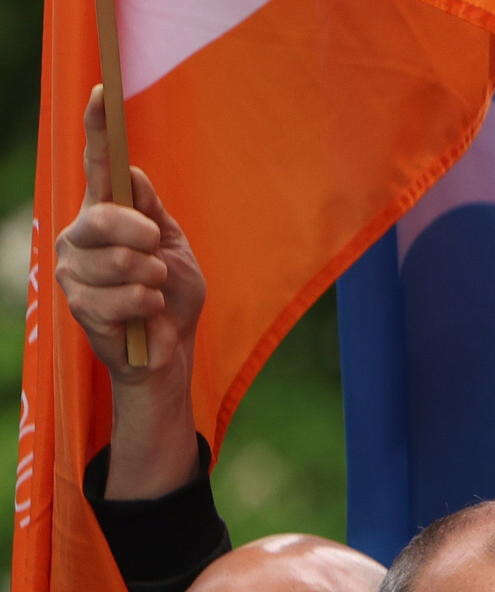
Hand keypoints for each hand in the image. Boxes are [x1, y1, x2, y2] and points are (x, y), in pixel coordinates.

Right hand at [56, 86, 204, 383]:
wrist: (171, 350)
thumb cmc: (171, 294)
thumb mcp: (173, 246)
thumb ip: (152, 211)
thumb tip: (130, 173)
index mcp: (103, 214)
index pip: (96, 165)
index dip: (97, 128)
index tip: (103, 92)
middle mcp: (78, 235)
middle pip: (104, 217)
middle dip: (143, 236)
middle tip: (157, 253)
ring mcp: (73, 270)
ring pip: (120, 261)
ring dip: (152, 278)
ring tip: (153, 290)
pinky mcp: (79, 305)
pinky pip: (127, 296)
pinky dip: (150, 304)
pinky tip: (147, 312)